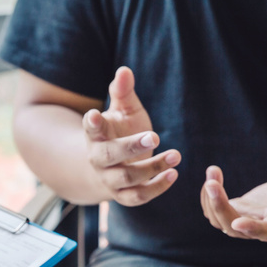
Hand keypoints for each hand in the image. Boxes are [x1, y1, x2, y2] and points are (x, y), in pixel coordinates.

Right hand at [83, 67, 180, 205]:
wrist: (110, 166)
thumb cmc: (119, 131)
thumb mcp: (122, 110)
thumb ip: (122, 92)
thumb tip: (124, 70)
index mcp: (94, 135)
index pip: (90, 128)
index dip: (91, 123)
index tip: (94, 114)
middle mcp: (97, 158)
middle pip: (107, 156)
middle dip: (130, 147)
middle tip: (155, 136)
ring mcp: (108, 178)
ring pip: (126, 177)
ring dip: (152, 167)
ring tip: (176, 155)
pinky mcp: (122, 195)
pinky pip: (137, 196)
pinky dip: (155, 188)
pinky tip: (173, 174)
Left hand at [201, 164, 266, 240]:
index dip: (253, 229)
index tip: (239, 222)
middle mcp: (263, 226)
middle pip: (233, 227)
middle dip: (219, 205)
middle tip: (211, 182)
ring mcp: (248, 219)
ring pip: (219, 220)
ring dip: (209, 198)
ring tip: (213, 171)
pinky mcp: (239, 209)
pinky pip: (215, 209)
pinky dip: (209, 195)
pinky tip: (213, 175)